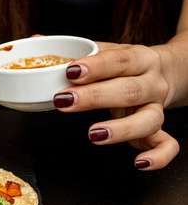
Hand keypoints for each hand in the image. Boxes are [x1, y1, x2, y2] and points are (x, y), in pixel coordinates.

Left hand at [53, 42, 179, 169]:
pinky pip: (167, 144)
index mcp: (139, 59)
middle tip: (63, 101)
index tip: (71, 71)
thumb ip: (73, 50)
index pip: (120, 60)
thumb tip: (36, 40)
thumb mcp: (105, 51)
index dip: (96, 66)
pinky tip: (139, 163)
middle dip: (95, 97)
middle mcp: (152, 83)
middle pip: (129, 90)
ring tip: (93, 134)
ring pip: (150, 119)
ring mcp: (157, 107)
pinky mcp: (160, 129)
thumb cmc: (126, 65)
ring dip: (122, 129)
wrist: (168, 72)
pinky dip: (158, 156)